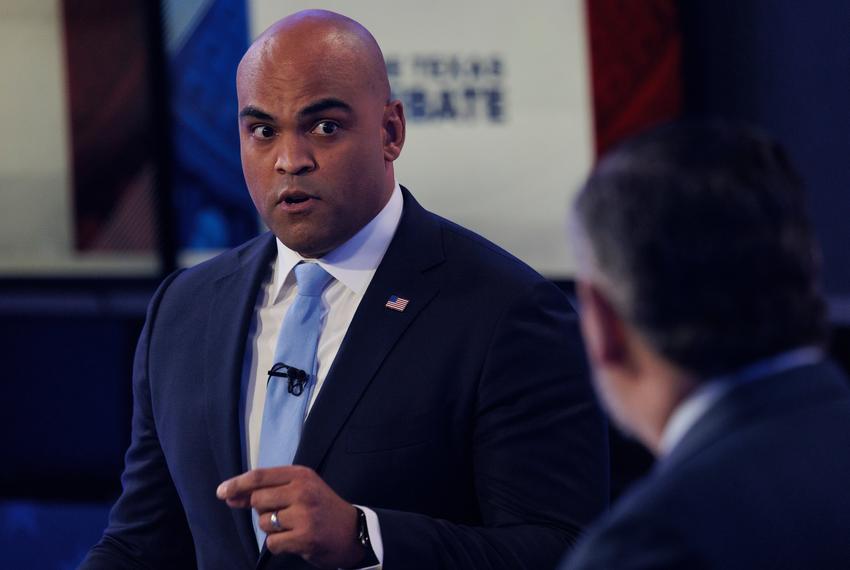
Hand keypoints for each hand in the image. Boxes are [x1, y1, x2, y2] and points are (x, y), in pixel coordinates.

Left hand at [217, 465, 364, 568]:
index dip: (237, 484)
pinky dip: (279, 544)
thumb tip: (229, 496)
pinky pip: (272, 542)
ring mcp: (304, 514)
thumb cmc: (321, 508)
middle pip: (257, 499)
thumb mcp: (299, 490)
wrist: (353, 531)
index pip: (259, 476)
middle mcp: (302, 491)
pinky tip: (295, 540)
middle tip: (282, 514)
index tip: (222, 492)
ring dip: (272, 528)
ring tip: (293, 526)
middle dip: (262, 510)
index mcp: (301, 474)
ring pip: (264, 523)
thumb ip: (266, 491)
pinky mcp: (305, 537)